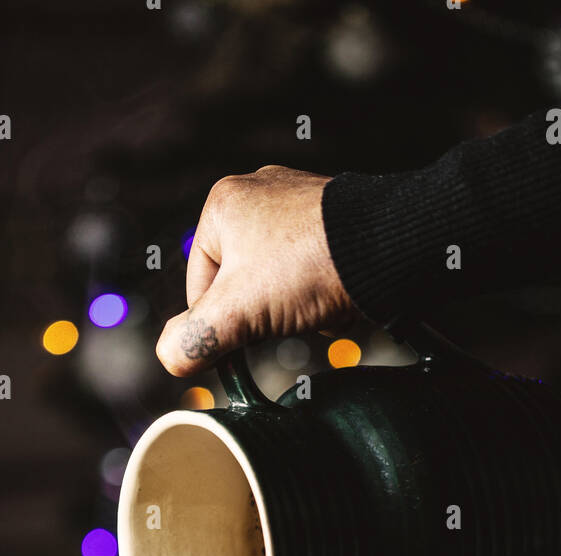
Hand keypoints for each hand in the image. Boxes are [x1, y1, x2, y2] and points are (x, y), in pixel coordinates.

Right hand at [156, 165, 354, 376]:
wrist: (389, 249)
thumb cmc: (310, 268)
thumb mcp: (238, 311)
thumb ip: (195, 337)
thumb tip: (171, 357)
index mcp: (223, 204)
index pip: (199, 287)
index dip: (220, 323)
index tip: (246, 337)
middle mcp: (259, 192)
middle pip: (241, 285)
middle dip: (265, 313)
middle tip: (288, 317)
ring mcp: (300, 202)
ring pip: (279, 281)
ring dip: (295, 307)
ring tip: (316, 303)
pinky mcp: (334, 220)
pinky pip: (313, 271)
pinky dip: (322, 292)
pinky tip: (336, 295)